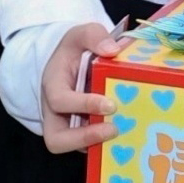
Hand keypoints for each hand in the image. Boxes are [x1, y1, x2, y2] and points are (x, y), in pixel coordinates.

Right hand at [40, 21, 121, 153]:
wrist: (71, 63)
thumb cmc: (75, 51)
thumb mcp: (80, 35)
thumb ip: (93, 35)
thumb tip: (111, 50)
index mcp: (53, 86)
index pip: (59, 101)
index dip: (83, 105)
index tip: (110, 104)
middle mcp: (55, 112)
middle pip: (57, 139)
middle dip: (84, 138)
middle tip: (113, 130)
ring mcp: (68, 126)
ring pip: (74, 148)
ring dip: (99, 144)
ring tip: (124, 135)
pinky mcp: (81, 134)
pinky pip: (91, 147)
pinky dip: (108, 145)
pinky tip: (130, 136)